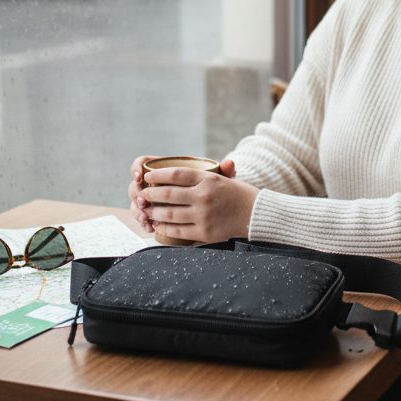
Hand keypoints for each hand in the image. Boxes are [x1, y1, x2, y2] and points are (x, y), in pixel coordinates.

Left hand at [128, 156, 256, 243]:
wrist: (256, 214)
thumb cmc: (239, 194)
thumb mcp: (225, 177)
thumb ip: (201, 173)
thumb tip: (184, 168)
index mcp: (208, 179)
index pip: (176, 174)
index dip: (158, 175)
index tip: (148, 176)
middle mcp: (204, 196)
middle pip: (168, 194)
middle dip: (151, 194)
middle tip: (143, 194)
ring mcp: (204, 215)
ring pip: (170, 214)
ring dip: (155, 212)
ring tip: (147, 211)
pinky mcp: (205, 232)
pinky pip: (178, 231)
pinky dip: (165, 228)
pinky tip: (158, 225)